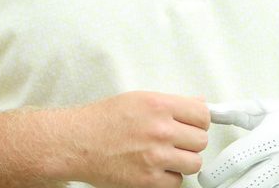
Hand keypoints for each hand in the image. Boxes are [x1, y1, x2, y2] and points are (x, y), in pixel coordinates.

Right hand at [64, 91, 209, 187]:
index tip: (195, 125)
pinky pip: (177, 182)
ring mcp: (155, 157)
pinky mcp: (148, 181)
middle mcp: (160, 130)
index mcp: (159, 106)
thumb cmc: (102, 121)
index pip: (202, 114)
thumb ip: (171, 103)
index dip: (200, 121)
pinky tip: (155, 168)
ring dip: (183, 161)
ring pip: (194, 163)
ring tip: (166, 155)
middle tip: (176, 141)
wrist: (76, 143)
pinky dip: (169, 178)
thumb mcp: (139, 99)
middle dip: (190, 141)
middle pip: (201, 140)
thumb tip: (199, 105)